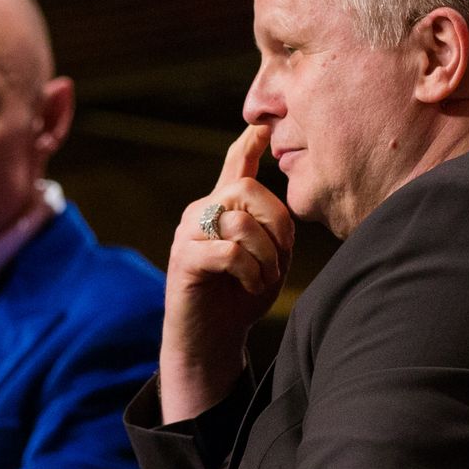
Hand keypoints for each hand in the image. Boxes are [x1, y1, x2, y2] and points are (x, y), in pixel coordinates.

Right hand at [159, 124, 295, 421]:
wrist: (211, 340)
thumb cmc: (240, 299)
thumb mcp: (267, 258)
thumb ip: (272, 229)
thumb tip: (284, 203)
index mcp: (221, 209)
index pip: (235, 165)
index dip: (249, 143)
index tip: (263, 127)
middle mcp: (200, 212)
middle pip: (246, 188)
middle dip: (276, 221)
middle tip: (280, 255)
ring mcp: (188, 234)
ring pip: (241, 221)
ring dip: (266, 254)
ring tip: (264, 278)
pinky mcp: (184, 259)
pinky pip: (230, 252)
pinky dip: (251, 272)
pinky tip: (251, 287)